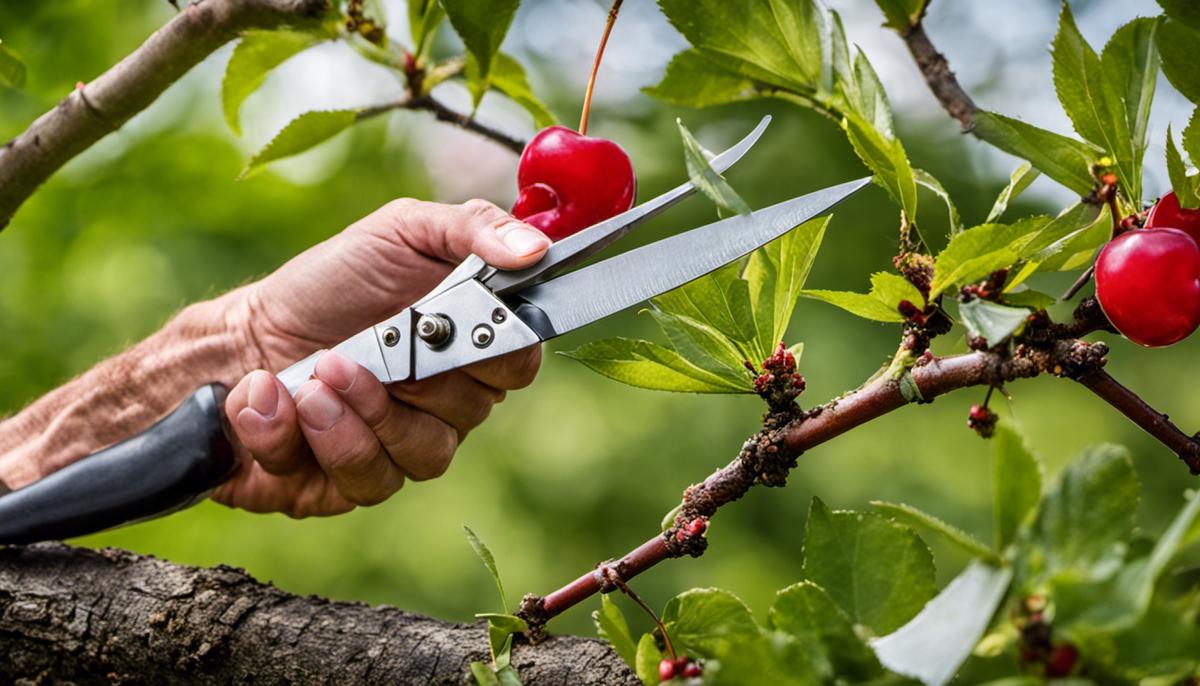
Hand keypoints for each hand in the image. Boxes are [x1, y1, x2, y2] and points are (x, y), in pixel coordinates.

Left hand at [214, 199, 550, 516]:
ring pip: (419, 457)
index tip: (442, 326)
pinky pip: (357, 481)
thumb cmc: (327, 285)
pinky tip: (271, 399)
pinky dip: (302, 436)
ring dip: (356, 414)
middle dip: (408, 379)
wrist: (238, 335)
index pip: (517, 365)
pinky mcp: (348, 487)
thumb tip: (535, 248)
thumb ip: (472, 228)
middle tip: (348, 352)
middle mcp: (445, 407)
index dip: (488, 351)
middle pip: (469, 415)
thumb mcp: (399, 231)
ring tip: (310, 379)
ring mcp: (400, 451)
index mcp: (466, 349)